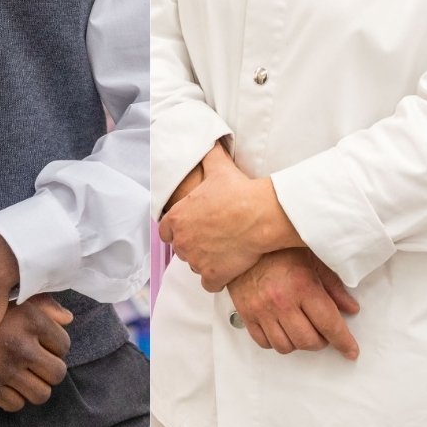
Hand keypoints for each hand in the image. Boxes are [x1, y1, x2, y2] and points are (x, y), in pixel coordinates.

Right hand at [0, 295, 73, 411]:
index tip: (45, 347)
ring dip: (37, 388)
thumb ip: (47, 306)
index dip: (57, 348)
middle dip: (51, 371)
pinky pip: (16, 405)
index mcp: (33, 321)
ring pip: (41, 395)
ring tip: (27, 378)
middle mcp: (22, 346)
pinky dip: (16, 399)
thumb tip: (69, 320)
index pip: (64, 346)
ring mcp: (5, 368)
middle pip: (57, 374)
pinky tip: (9, 386)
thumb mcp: (18, 299)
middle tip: (39, 366)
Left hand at [160, 151, 294, 291]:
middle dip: (195, 244)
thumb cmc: (238, 191)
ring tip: (226, 248)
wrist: (260, 216)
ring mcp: (196, 261)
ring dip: (207, 260)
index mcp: (177, 218)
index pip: (166, 231)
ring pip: (196, 265)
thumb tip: (209, 142)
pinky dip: (218, 278)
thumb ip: (208, 156)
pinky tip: (230, 266)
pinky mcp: (213, 276)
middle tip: (215, 235)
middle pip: (182, 249)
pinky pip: (209, 284)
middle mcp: (181, 242)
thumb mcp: (219, 167)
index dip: (179, 228)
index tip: (194, 226)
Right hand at [227, 248, 359, 359]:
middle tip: (325, 332)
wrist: (246, 243)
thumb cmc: (282, 249)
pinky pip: (265, 343)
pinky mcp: (246, 315)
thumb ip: (334, 286)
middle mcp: (281, 302)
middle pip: (308, 341)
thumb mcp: (314, 260)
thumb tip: (351, 309)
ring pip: (286, 347)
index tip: (351, 351)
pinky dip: (278, 342)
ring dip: (300, 343)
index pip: (328, 323)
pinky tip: (285, 329)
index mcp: (302, 286)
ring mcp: (261, 311)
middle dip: (322, 342)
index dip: (343, 341)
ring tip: (305, 329)